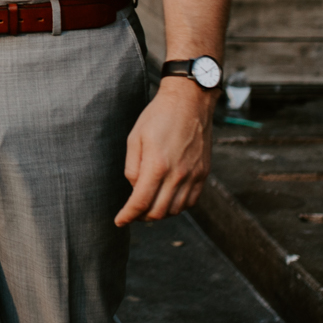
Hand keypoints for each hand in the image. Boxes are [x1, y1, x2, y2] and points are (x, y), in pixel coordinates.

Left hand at [115, 79, 214, 224]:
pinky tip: (168, 198)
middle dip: (141, 217)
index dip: (127, 216)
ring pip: (176, 210)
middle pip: (158, 212)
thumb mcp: (135, 138)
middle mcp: (178, 174)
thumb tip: (134, 189)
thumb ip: (132, 168)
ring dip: (160, 212)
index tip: (119, 221)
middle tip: (132, 212)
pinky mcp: (203, 173)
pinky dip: (178, 206)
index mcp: (157, 165)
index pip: (140, 203)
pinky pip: (191, 201)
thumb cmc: (159, 116)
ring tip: (149, 204)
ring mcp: (193, 175)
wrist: (190, 101)